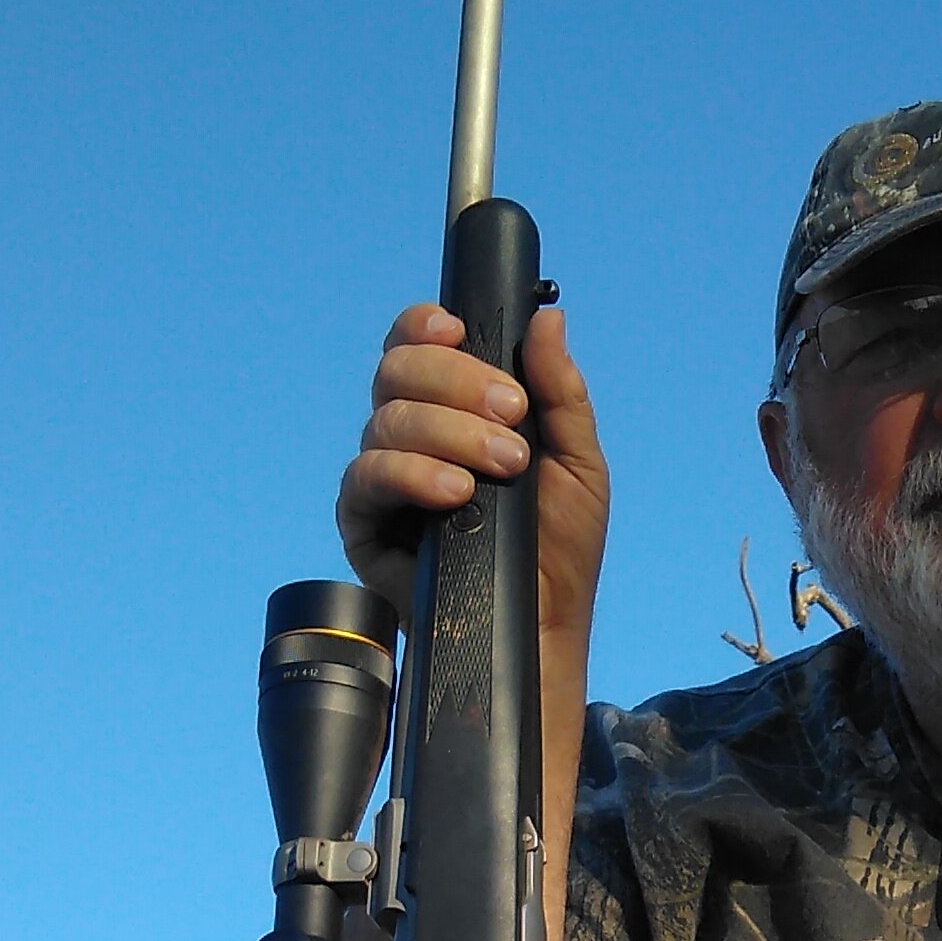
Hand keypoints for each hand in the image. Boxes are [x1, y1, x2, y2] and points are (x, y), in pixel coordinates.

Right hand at [335, 299, 608, 652]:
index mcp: (453, 407)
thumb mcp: (578, 464)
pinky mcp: (364, 521)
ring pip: (387, 419)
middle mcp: (411, 432)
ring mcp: (384, 476)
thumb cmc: (558, 549)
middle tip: (511, 416)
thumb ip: (561, 391)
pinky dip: (411, 475)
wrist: (543, 622)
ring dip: (448, 433)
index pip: (417, 344)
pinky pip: (367, 476)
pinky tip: (453, 492)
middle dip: (456, 383)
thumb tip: (548, 318)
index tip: (459, 331)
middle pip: (398, 370)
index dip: (425, 327)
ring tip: (501, 468)